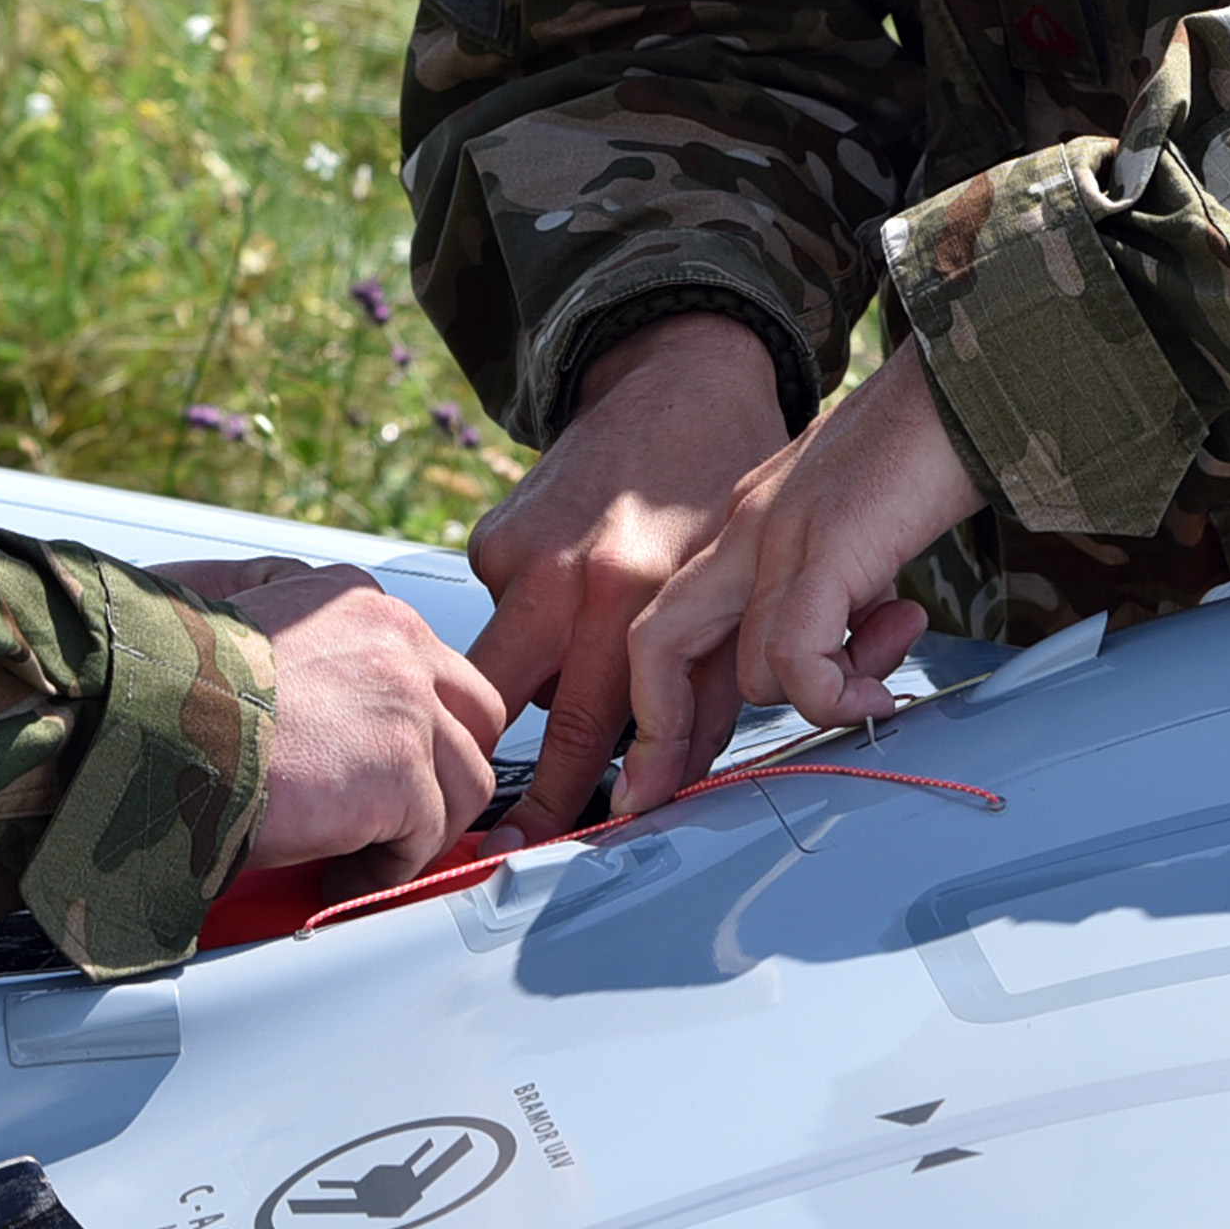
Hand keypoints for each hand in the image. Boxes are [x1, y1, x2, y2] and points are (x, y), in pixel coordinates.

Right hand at [158, 561, 506, 885]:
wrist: (141, 727)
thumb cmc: (163, 686)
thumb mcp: (231, 613)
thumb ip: (290, 623)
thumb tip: (305, 657)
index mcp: (357, 602)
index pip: (433, 667)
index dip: (419, 728)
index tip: (386, 767)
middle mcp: (394, 641)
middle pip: (474, 717)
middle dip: (444, 773)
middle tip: (398, 816)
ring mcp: (407, 705)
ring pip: (464, 783)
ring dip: (416, 831)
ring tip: (359, 857)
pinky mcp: (400, 772)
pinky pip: (426, 839)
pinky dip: (385, 870)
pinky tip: (339, 875)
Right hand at [462, 313, 793, 837]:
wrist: (680, 382)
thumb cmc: (722, 491)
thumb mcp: (737, 594)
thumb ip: (700, 694)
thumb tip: (661, 786)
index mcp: (634, 594)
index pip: (589, 729)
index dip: (563, 798)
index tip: (537, 847)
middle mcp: (568, 575)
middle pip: (510, 711)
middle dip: (508, 776)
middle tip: (504, 833)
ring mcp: (519, 553)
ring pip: (510, 667)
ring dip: (538, 685)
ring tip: (585, 654)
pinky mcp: (492, 536)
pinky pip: (505, 615)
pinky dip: (536, 622)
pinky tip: (575, 589)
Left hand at [619, 338, 982, 815]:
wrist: (970, 375)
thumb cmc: (930, 449)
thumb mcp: (862, 533)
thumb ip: (838, 594)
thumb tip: (846, 671)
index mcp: (745, 524)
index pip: (670, 625)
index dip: (660, 708)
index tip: (659, 774)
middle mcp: (742, 530)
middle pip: (654, 646)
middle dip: (658, 736)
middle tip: (662, 797)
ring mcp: (776, 536)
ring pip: (741, 669)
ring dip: (814, 701)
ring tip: (881, 678)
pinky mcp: (823, 547)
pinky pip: (794, 659)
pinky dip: (834, 695)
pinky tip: (884, 687)